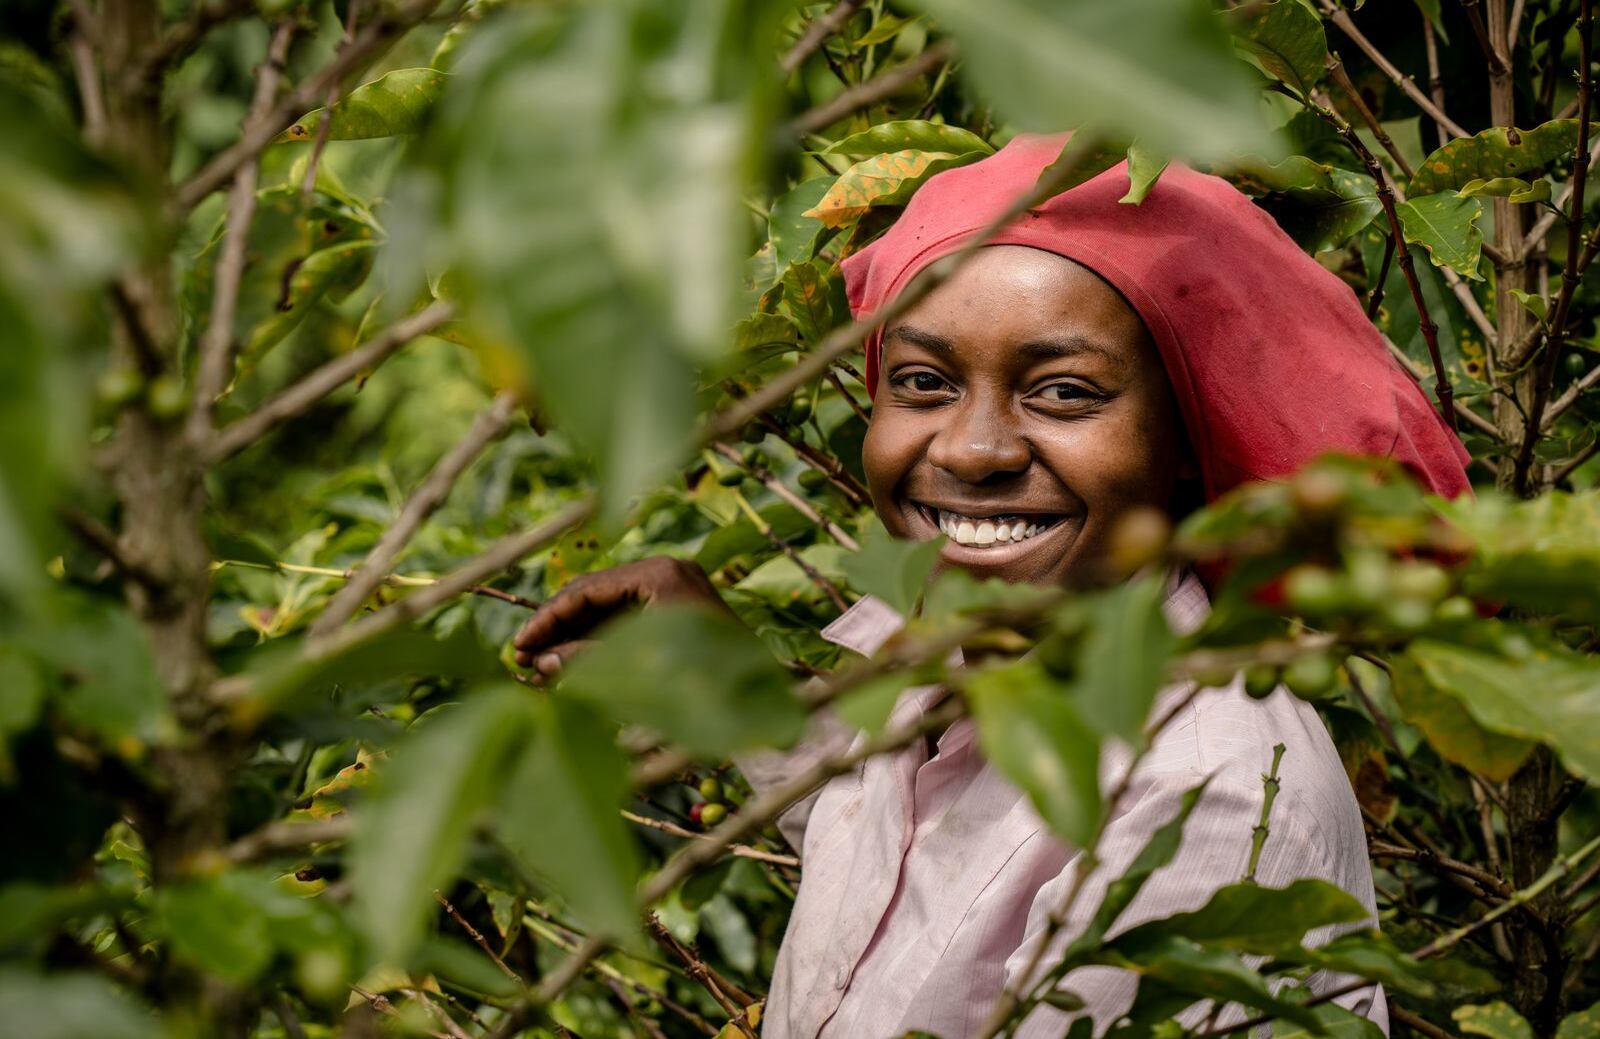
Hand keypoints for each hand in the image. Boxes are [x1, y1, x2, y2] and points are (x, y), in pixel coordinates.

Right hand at [511, 556, 727, 681]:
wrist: (766, 701)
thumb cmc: (708, 682)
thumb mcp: (638, 669)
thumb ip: (588, 662)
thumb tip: (541, 664)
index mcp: (660, 574)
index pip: (587, 590)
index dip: (547, 620)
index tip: (518, 648)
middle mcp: (667, 574)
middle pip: (595, 597)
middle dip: (558, 631)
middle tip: (522, 662)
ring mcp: (675, 592)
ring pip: (609, 613)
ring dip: (574, 642)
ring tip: (540, 673)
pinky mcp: (678, 615)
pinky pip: (628, 625)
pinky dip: (599, 647)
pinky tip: (571, 671)